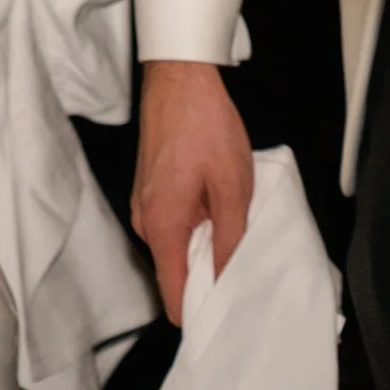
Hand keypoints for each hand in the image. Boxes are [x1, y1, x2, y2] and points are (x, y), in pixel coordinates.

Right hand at [132, 59, 254, 322]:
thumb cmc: (206, 125)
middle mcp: (145, 221)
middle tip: (245, 262)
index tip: (230, 314)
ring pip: (176, 247)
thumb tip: (228, 284)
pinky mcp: (149, 190)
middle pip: (176, 274)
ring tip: (235, 226)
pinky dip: (196, 224)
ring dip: (204, 244)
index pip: (174, 297)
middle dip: (209, 275)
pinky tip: (219, 205)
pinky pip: (173, 224)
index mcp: (162, 226)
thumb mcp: (233, 186)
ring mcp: (144, 204)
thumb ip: (230, 241)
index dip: (202, 312)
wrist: (179, 75)